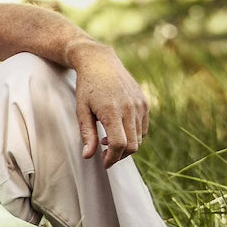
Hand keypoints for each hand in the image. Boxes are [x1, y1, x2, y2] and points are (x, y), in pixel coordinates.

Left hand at [69, 43, 148, 167]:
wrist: (100, 63)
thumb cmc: (86, 87)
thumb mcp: (81, 110)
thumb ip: (86, 134)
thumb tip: (88, 156)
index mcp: (112, 111)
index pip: (119, 144)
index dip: (112, 158)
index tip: (103, 164)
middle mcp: (130, 109)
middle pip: (132, 145)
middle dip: (119, 156)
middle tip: (105, 156)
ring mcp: (140, 106)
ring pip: (139, 138)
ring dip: (126, 146)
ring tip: (108, 140)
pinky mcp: (144, 103)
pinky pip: (143, 128)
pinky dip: (133, 135)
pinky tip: (118, 130)